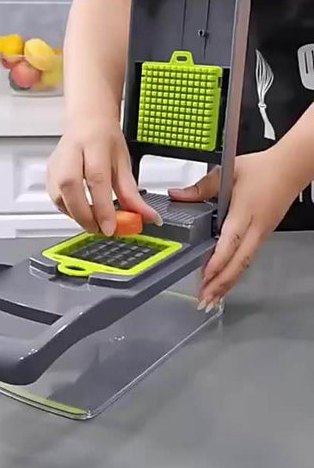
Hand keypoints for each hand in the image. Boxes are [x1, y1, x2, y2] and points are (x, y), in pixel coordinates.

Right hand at [47, 114, 160, 234]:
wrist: (86, 121)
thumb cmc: (104, 138)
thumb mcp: (124, 163)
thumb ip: (133, 194)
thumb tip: (148, 217)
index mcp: (94, 145)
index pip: (97, 179)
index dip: (103, 207)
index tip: (111, 227)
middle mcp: (71, 152)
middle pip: (71, 187)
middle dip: (85, 216)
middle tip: (101, 229)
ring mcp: (57, 162)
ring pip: (60, 196)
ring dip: (77, 216)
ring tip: (94, 222)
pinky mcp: (49, 173)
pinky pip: (56, 199)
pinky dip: (69, 211)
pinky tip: (82, 213)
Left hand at [169, 149, 300, 311]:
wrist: (290, 168)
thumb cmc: (261, 168)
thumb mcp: (228, 171)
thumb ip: (202, 187)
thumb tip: (177, 195)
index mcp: (244, 211)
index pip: (230, 240)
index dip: (218, 260)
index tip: (205, 276)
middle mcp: (255, 227)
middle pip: (239, 261)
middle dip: (221, 283)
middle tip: (205, 299)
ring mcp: (261, 233)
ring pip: (245, 264)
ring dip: (228, 283)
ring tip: (212, 299)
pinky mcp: (263, 235)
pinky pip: (248, 259)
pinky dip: (235, 273)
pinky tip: (225, 282)